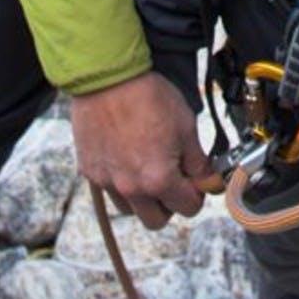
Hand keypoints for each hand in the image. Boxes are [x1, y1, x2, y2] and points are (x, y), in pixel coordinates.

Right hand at [70, 70, 210, 228]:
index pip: (188, 208)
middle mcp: (131, 188)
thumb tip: (208, 179)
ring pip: (131, 210)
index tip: (196, 181)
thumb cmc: (148, 97)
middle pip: (157, 220)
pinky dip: (121, 183)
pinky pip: (109, 191)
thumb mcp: (186, 125)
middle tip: (174, 180)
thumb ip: (198, 161)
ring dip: (143, 198)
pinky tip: (126, 158)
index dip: (197, 194)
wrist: (107, 78)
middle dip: (170, 205)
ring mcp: (107, 182)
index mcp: (159, 179)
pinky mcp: (90, 171)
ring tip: (147, 169)